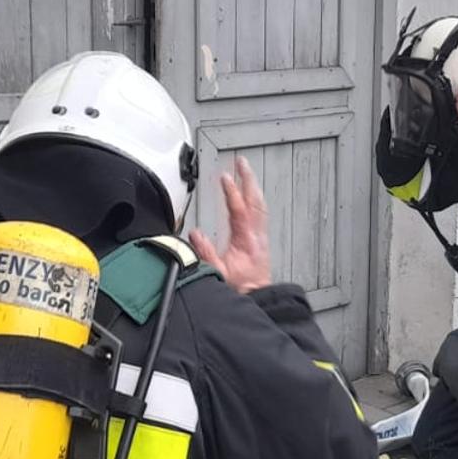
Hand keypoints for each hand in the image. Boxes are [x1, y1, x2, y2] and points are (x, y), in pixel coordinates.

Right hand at [190, 156, 272, 294]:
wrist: (257, 296)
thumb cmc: (240, 288)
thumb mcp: (218, 274)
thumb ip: (206, 254)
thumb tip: (196, 234)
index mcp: (246, 241)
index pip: (239, 210)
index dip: (232, 192)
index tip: (225, 177)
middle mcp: (256, 236)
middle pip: (255, 201)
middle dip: (248, 179)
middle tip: (241, 162)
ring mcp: (260, 236)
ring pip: (260, 205)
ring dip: (252, 186)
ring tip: (245, 170)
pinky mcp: (261, 239)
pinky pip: (260, 212)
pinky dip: (255, 198)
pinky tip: (251, 193)